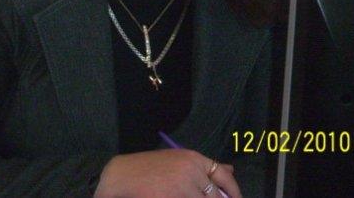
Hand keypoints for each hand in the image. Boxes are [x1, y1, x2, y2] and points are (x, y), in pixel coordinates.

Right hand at [93, 149, 240, 197]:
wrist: (121, 176)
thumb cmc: (148, 169)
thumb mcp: (176, 161)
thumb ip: (202, 168)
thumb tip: (230, 170)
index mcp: (193, 158)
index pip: (223, 176)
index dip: (233, 191)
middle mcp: (191, 171)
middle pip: (215, 196)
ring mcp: (182, 187)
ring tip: (185, 196)